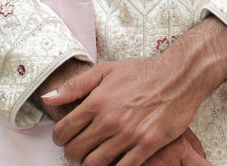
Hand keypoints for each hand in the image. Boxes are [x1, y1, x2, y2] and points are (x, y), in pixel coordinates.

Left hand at [44, 57, 199, 165]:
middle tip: (78, 150)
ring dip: (90, 164)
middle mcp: (109, 120)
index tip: (64, 138)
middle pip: (77, 152)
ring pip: (95, 164)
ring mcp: (128, 135)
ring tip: (93, 157)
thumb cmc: (142, 72)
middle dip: (72, 154)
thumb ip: (75, 86)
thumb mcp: (106, 70)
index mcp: (97, 101)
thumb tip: (48, 98)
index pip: (64, 131)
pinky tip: (114, 162)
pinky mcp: (146, 146)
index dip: (59, 138)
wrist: (177, 76)